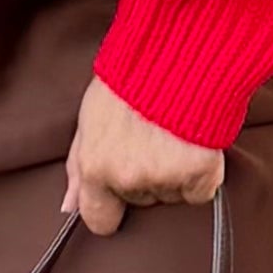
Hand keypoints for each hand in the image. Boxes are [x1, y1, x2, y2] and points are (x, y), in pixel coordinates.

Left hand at [63, 73, 229, 237]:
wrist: (179, 54)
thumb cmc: (131, 78)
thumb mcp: (90, 116)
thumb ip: (79, 166)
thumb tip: (70, 206)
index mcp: (96, 167)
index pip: (98, 218)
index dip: (110, 206)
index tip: (119, 194)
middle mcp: (128, 178)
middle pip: (140, 200)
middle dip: (145, 176)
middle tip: (151, 137)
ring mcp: (165, 178)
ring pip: (170, 195)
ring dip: (173, 173)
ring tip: (173, 134)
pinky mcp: (200, 174)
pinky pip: (201, 192)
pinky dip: (202, 175)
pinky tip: (195, 145)